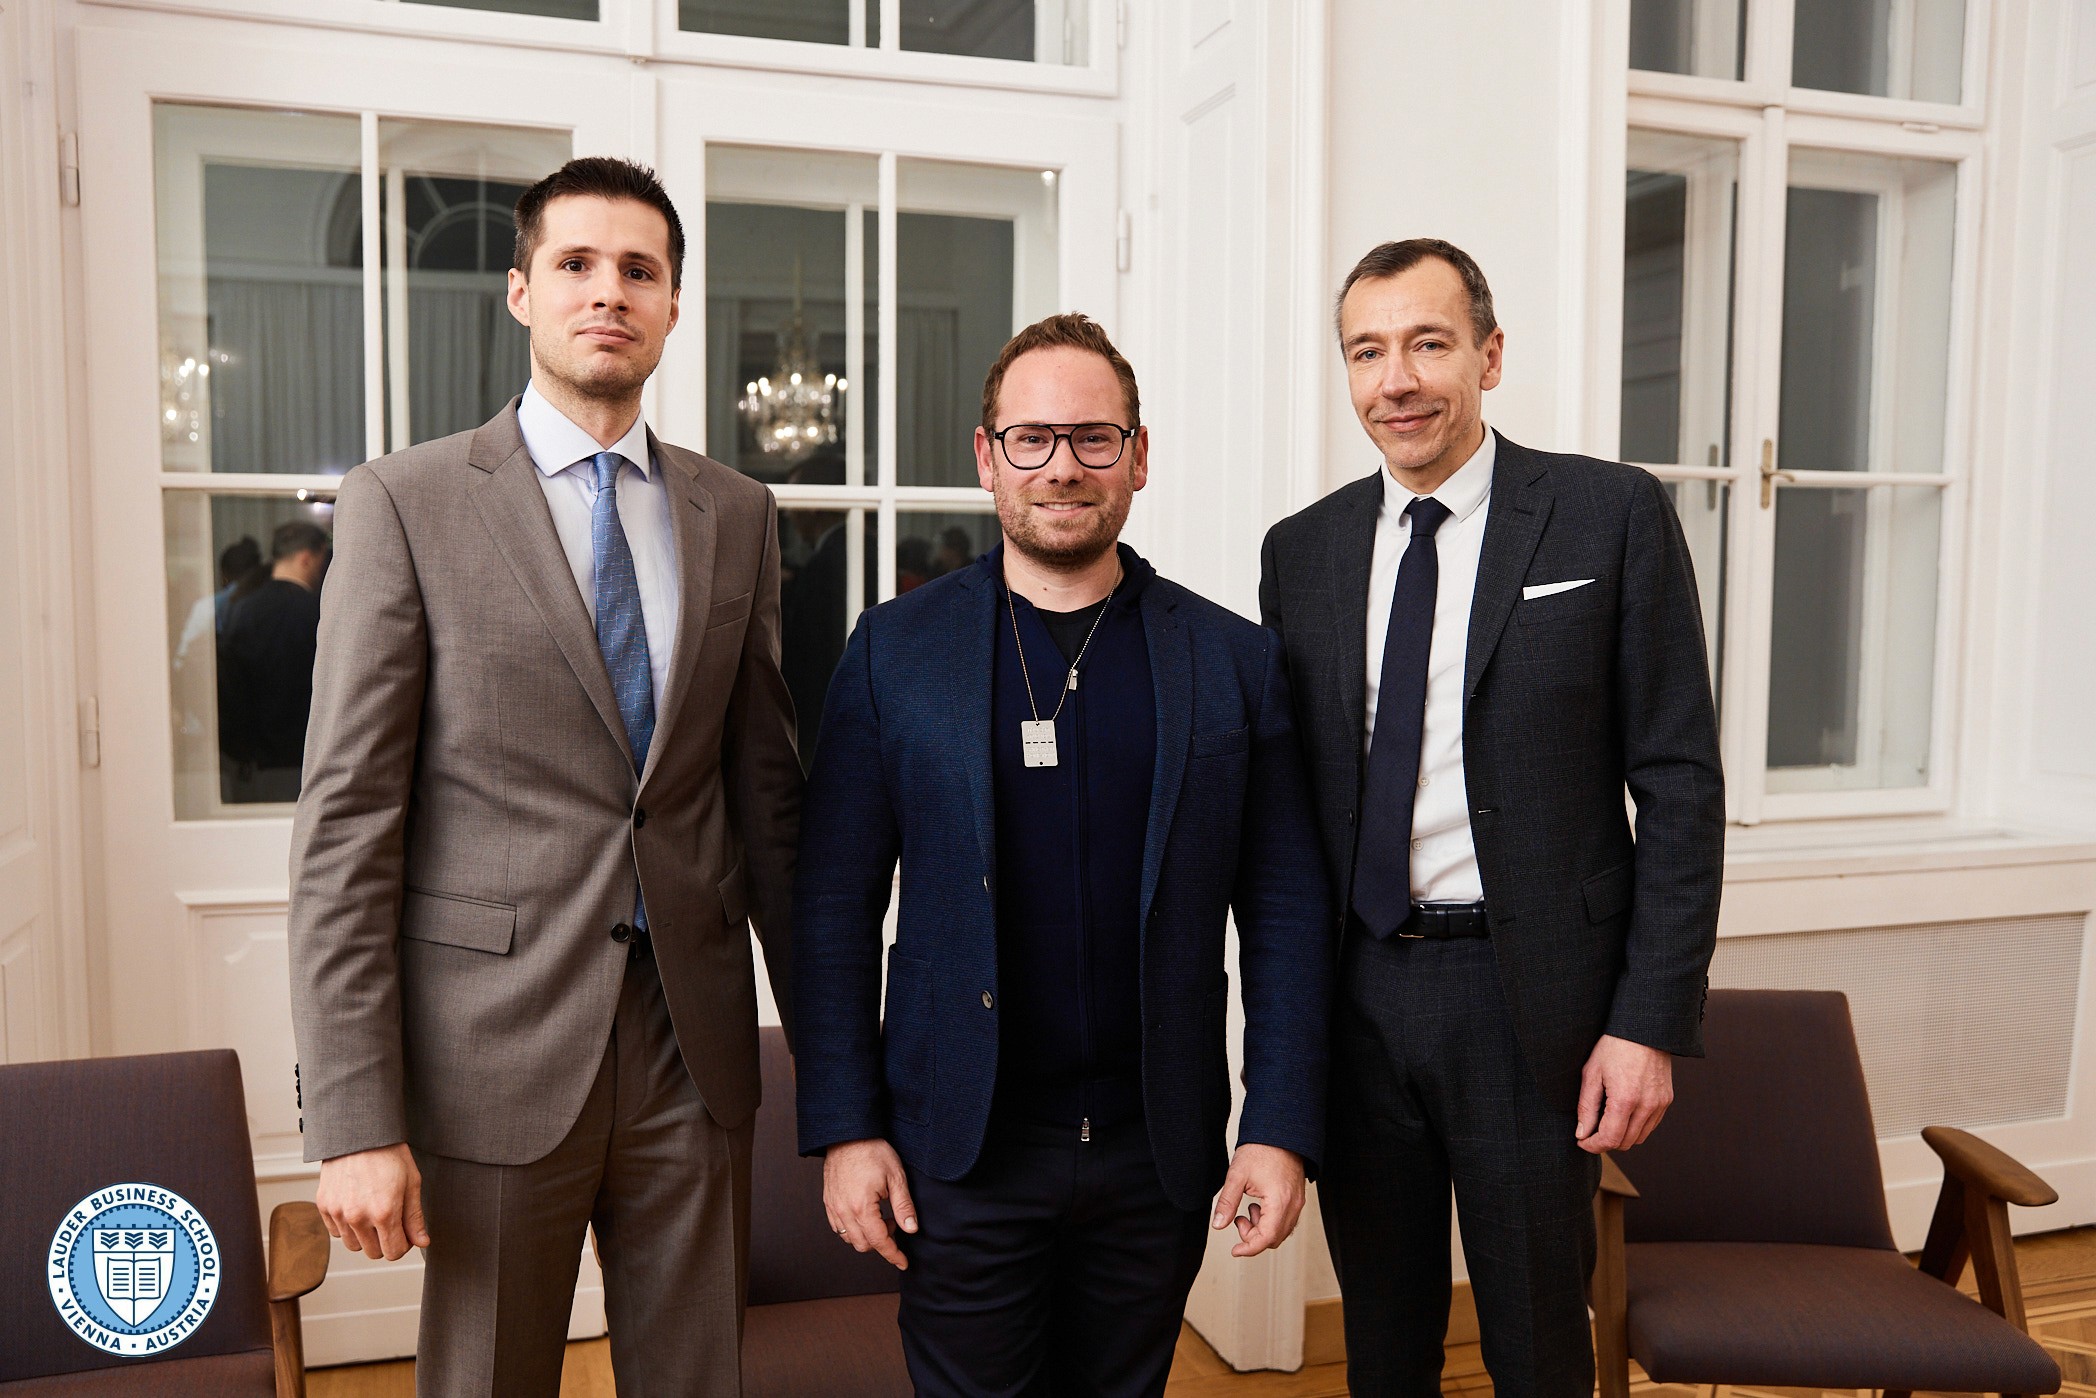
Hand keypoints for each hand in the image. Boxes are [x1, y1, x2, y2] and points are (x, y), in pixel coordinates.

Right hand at [316, 1143, 427, 1260]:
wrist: (359, 1133)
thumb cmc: (389, 1154)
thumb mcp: (411, 1183)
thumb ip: (415, 1217)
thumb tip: (422, 1242)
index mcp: (384, 1212)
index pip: (393, 1252)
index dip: (402, 1245)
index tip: (404, 1233)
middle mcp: (358, 1217)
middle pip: (373, 1253)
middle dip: (385, 1242)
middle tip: (391, 1222)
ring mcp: (338, 1212)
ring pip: (353, 1246)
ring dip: (365, 1236)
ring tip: (373, 1212)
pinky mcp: (324, 1206)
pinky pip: (336, 1232)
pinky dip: (347, 1226)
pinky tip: (357, 1207)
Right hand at [822, 1138, 916, 1269]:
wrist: (848, 1134)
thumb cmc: (872, 1151)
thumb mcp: (896, 1177)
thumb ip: (904, 1206)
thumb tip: (911, 1229)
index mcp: (862, 1207)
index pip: (879, 1242)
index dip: (893, 1254)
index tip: (903, 1262)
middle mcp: (844, 1211)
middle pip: (863, 1245)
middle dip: (882, 1243)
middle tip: (894, 1223)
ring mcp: (834, 1207)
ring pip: (849, 1238)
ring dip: (867, 1236)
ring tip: (880, 1216)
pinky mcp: (828, 1202)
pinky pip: (838, 1227)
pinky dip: (853, 1229)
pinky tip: (865, 1215)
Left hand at [1211, 1143, 1306, 1257]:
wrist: (1279, 1131)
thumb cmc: (1261, 1148)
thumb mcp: (1237, 1175)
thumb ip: (1227, 1202)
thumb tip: (1218, 1224)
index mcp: (1279, 1201)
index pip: (1267, 1238)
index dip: (1249, 1248)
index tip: (1236, 1250)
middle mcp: (1293, 1205)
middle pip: (1275, 1238)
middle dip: (1253, 1237)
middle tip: (1238, 1221)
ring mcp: (1297, 1201)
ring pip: (1282, 1231)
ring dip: (1262, 1229)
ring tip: (1247, 1210)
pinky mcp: (1297, 1197)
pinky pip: (1286, 1220)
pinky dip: (1270, 1221)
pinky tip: (1257, 1206)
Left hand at [1575, 1034, 1673, 1153]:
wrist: (1644, 1029)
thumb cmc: (1614, 1047)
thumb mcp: (1592, 1074)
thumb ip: (1586, 1107)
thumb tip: (1582, 1134)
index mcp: (1625, 1100)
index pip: (1610, 1139)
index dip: (1593, 1146)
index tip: (1581, 1142)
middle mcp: (1646, 1106)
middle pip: (1625, 1143)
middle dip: (1605, 1142)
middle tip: (1590, 1132)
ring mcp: (1659, 1104)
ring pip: (1639, 1138)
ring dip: (1621, 1136)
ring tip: (1605, 1122)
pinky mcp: (1666, 1100)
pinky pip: (1650, 1126)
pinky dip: (1635, 1127)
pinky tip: (1622, 1114)